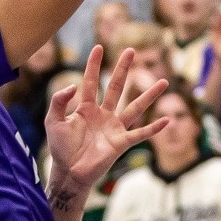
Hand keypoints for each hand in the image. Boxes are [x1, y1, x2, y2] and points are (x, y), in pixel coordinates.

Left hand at [46, 45, 170, 194]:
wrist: (69, 172)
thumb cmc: (59, 148)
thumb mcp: (52, 121)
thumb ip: (58, 101)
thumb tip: (74, 85)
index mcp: (86, 108)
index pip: (91, 82)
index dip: (94, 65)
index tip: (98, 47)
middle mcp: (103, 114)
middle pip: (116, 87)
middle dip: (123, 69)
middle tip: (130, 50)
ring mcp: (114, 128)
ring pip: (135, 107)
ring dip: (149, 95)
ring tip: (163, 81)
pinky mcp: (121, 143)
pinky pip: (140, 134)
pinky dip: (154, 128)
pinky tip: (167, 121)